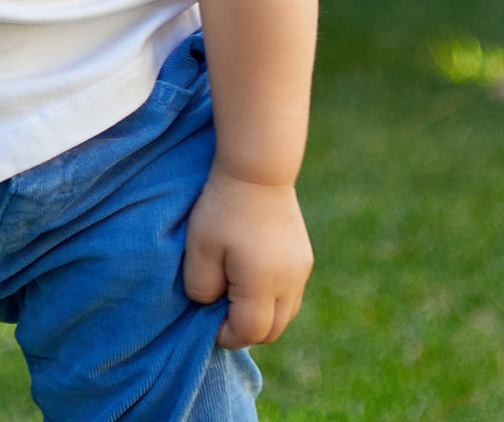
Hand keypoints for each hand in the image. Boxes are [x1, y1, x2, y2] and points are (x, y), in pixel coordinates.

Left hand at [181, 169, 311, 348]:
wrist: (258, 169)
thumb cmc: (223, 209)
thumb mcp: (199, 250)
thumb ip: (201, 289)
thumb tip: (211, 306)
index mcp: (263, 284)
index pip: (249, 332)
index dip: (225, 334)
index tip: (206, 318)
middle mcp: (289, 283)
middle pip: (272, 331)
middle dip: (244, 330)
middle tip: (219, 308)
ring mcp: (301, 271)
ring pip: (284, 315)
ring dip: (261, 315)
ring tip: (235, 291)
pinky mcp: (304, 258)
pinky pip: (290, 295)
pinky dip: (272, 299)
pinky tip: (251, 276)